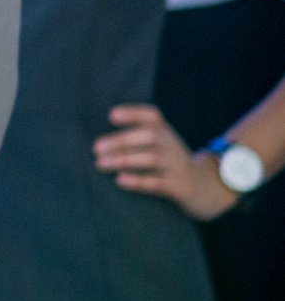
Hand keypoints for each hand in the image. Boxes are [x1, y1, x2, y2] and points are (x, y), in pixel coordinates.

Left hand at [94, 104, 238, 219]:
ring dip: (123, 160)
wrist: (204, 187)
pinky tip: (119, 180)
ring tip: (100, 163)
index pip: (152, 116)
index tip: (111, 116)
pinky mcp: (178, 187)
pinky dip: (138, 181)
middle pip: (149, 136)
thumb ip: (136, 136)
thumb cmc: (170, 162)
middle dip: (121, 140)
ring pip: (151, 159)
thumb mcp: (159, 144)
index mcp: (166, 132)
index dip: (133, 113)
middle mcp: (172, 146)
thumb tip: (100, 140)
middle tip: (96, 147)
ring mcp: (177, 166)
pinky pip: (158, 183)